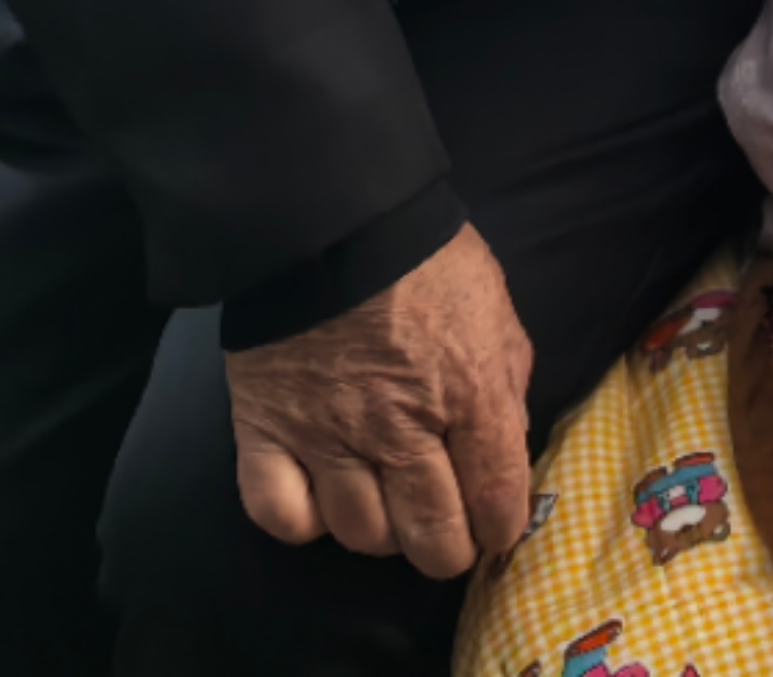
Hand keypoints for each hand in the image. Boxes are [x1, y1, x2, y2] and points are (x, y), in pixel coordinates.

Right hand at [229, 222, 535, 578]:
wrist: (333, 222)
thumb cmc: (427, 262)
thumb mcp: (496, 313)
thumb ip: (505, 384)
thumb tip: (504, 452)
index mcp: (470, 393)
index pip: (496, 496)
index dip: (502, 528)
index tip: (497, 531)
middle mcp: (401, 429)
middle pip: (430, 536)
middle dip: (448, 549)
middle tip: (447, 536)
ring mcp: (329, 436)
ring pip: (360, 535)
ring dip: (381, 534)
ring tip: (387, 509)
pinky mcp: (266, 431)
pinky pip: (281, 515)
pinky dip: (304, 522)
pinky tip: (322, 500)